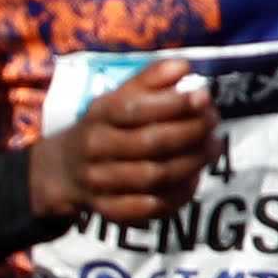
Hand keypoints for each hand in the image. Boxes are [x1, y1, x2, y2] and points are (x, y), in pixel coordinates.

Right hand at [29, 58, 219, 225]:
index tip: (204, 97)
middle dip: (190, 133)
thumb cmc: (106, 126)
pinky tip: (194, 177)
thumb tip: (185, 67)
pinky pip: (151, 207)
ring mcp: (99, 182)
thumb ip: (151, 79)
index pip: (135, 109)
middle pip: (148, 144)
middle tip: (214, 122)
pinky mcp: (109, 210)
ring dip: (191, 162)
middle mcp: (95, 148)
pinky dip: (179, 193)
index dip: (173, 104)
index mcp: (98, 114)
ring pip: (153, 177)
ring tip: (213, 147)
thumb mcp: (119, 96)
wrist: (64, 170)